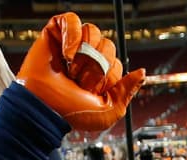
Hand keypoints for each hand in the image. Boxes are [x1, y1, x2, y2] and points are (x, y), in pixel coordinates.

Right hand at [15, 12, 143, 131]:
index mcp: (99, 73)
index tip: (92, 92)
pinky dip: (72, 36)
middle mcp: (86, 57)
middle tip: (79, 82)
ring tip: (71, 70)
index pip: (117, 62)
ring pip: (93, 31)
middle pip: (108, 45)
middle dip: (97, 67)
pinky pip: (72, 20)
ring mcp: (71, 44)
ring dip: (85, 54)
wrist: (44, 109)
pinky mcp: (55, 33)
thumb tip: (142, 72)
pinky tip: (67, 55)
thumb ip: (127, 91)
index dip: (108, 77)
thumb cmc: (72, 113)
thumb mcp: (109, 110)